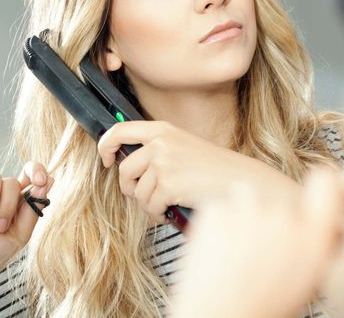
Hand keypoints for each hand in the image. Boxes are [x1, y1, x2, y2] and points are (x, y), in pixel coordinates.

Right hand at [0, 162, 53, 280]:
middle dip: (8, 204)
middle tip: (0, 227)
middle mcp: (2, 192)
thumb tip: (50, 181)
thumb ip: (33, 209)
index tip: (41, 181)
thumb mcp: (20, 235)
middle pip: (11, 181)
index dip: (37, 170)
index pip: (32, 173)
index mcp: (20, 200)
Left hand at [98, 121, 296, 222]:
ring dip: (149, 203)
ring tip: (167, 202)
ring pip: (137, 192)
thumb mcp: (182, 146)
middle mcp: (160, 142)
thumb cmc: (213, 168)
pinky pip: (150, 206)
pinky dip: (159, 213)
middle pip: (124, 169)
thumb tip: (126, 164)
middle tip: (146, 194)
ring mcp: (163, 162)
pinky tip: (173, 208)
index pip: (119, 130)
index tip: (107, 159)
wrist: (238, 180)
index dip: (105, 146)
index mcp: (161, 129)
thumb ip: (156, 149)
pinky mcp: (168, 183)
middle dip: (131, 187)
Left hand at [170, 167, 343, 317]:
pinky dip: (218, 220)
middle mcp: (284, 217)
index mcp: (313, 237)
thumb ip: (315, 244)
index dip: (322, 183)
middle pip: (279, 197)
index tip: (318, 186)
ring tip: (236, 247)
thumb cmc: (261, 307)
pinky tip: (218, 247)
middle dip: (270, 214)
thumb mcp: (306, 279)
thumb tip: (325, 224)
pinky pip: (220, 203)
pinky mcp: (217, 208)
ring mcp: (249, 209)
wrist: (218, 316)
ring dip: (243, 212)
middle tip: (259, 247)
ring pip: (248, 195)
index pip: (327, 184)